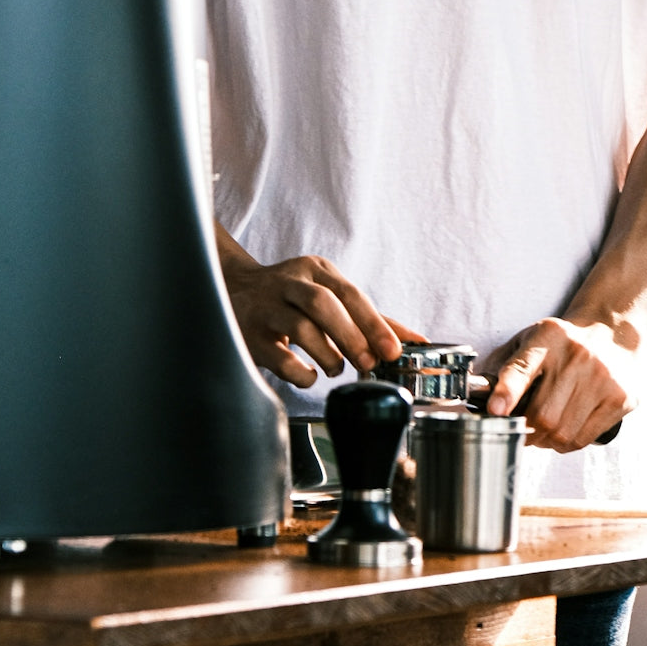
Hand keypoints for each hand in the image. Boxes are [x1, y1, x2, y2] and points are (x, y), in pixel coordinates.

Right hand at [219, 247, 423, 389]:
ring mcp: (265, 306)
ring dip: (327, 353)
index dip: (374, 323)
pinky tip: (308, 375)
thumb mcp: (328, 295)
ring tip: (336, 367)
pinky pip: (277, 355)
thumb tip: (415, 340)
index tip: (393, 350)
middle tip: (367, 363)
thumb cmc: (291, 297)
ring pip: (300, 327)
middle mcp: (288, 282)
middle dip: (351, 336)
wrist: (231, 290)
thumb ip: (370, 318)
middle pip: (323, 304)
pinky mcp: (248, 334)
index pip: (349, 293)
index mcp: (315, 270)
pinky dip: (299, 370)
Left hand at [487, 317, 646, 451]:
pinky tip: (565, 430)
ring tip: (544, 430)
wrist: (613, 331)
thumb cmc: (564, 341)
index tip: (496, 410)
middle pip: (543, 414)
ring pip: (563, 433)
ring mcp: (603, 378)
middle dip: (526, 431)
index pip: (523, 367)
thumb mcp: (532, 339)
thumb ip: (507, 365)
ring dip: (546, 440)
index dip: (508, 392)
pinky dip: (567, 443)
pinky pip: (584, 438)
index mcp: (548, 337)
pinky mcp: (620, 398)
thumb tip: (480, 399)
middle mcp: (578, 356)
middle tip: (522, 429)